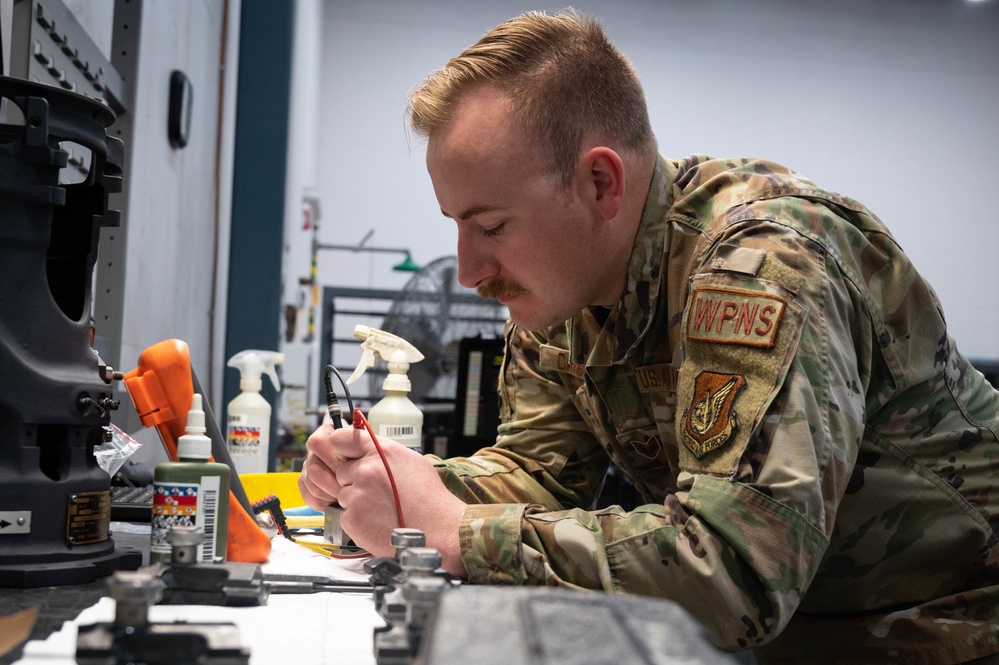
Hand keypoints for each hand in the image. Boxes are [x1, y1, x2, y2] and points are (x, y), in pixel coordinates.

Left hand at [298, 423, 467, 577]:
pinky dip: (358, 520)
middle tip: (379, 493)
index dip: (343, 449)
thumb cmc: (429, 498)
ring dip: (357, 502)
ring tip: (382, 510)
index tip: (347, 456)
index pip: (341, 438)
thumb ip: (383, 452)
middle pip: (342, 471)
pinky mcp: (352, 518)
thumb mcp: (411, 462)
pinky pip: (345, 515)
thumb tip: (366, 448)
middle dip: (354, 481)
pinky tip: (378, 522)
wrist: (439, 531)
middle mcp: (366, 470)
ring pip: (344, 495)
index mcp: (381, 451)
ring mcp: (357, 495)